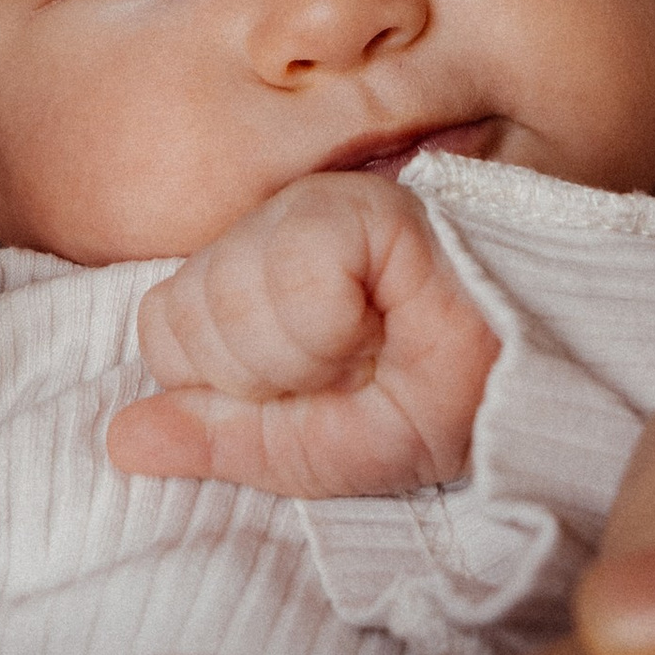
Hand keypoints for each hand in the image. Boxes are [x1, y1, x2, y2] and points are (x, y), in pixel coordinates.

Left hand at [109, 171, 495, 497]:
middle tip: (341, 368)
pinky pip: (292, 277)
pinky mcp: (362, 203)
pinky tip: (383, 315)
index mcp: (249, 281)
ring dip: (303, 356)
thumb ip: (221, 440)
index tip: (306, 387)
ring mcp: (315, 206)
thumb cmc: (436, 406)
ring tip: (369, 343)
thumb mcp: (320, 451)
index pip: (163, 330)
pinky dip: (333, 325)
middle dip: (261, 373)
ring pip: (229, 297)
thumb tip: (119, 441)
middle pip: (183, 316)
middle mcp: (270, 230)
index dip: (225, 381)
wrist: (535, 378)